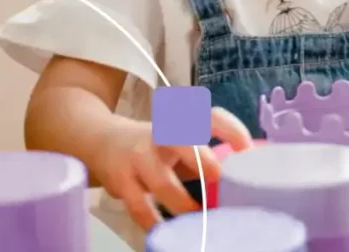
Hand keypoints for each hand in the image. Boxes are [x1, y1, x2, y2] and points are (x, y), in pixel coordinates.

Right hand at [91, 107, 252, 230]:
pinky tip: (167, 230)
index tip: (246, 149)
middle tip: (219, 179)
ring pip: (162, 182)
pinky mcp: (121, 182)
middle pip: (182, 141)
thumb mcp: (180, 142)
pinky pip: (139, 206)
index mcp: (183, 123)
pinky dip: (154, 221)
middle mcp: (161, 136)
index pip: (211, 117)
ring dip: (183, 203)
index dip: (232, 129)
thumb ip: (206, 156)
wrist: (101, 140)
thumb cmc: (155, 145)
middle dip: (203, 161)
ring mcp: (139, 158)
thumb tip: (239, 181)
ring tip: (199, 217)